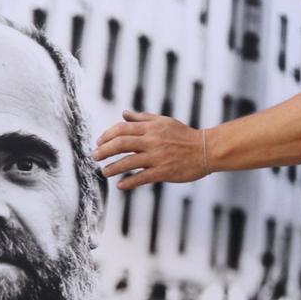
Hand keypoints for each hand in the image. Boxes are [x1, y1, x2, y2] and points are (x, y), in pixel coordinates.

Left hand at [94, 111, 209, 189]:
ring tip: (104, 172)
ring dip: (112, 168)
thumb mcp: (163, 121)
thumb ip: (142, 118)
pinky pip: (141, 178)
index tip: (99, 143)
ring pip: (128, 162)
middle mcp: (152, 141)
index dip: (107, 136)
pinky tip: (120, 185)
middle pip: (120, 144)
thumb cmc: (184, 135)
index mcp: (151, 127)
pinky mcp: (163, 172)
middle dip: (104, 151)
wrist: (205, 150)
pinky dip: (128, 182)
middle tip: (94, 157)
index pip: (122, 129)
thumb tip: (123, 114)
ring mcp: (157, 157)